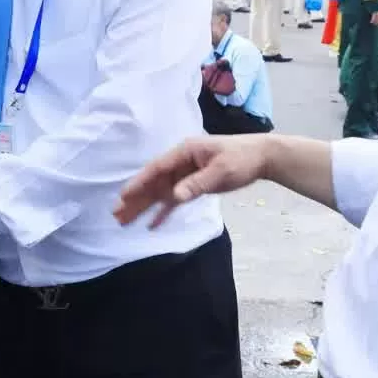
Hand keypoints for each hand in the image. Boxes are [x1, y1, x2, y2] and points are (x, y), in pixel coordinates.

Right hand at [116, 136, 276, 227]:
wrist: (261, 157)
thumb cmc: (241, 158)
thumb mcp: (221, 170)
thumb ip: (197, 184)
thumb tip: (174, 196)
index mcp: (184, 152)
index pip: (156, 169)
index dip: (139, 182)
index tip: (123, 196)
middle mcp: (180, 163)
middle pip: (153, 183)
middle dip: (135, 199)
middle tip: (116, 214)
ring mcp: (185, 175)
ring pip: (159, 193)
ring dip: (143, 207)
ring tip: (124, 221)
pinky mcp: (193, 186)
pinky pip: (173, 201)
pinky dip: (162, 212)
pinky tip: (151, 225)